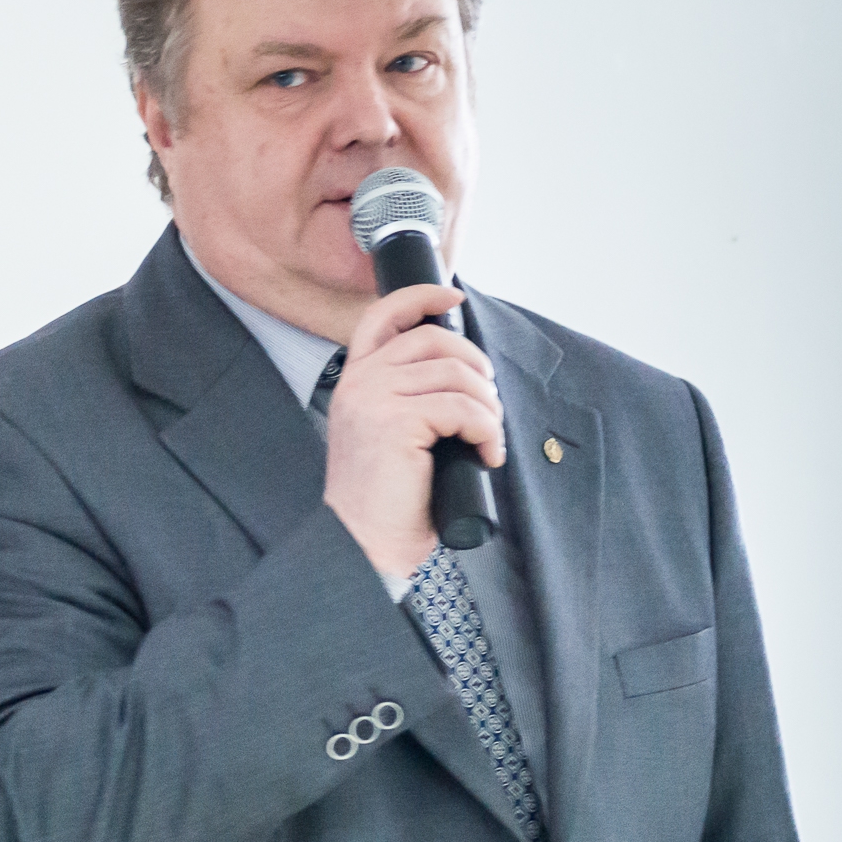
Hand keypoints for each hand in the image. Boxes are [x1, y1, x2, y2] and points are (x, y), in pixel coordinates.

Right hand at [321, 283, 504, 577]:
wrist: (361, 544)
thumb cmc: (383, 502)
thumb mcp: (388, 435)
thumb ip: (407, 397)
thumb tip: (465, 374)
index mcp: (353, 383)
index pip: (382, 316)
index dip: (422, 297)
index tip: (454, 298)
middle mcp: (359, 383)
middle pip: (434, 338)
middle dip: (477, 365)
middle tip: (487, 404)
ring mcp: (374, 399)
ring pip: (458, 374)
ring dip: (488, 407)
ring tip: (487, 439)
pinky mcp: (397, 421)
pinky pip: (464, 408)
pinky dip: (488, 432)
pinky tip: (486, 456)